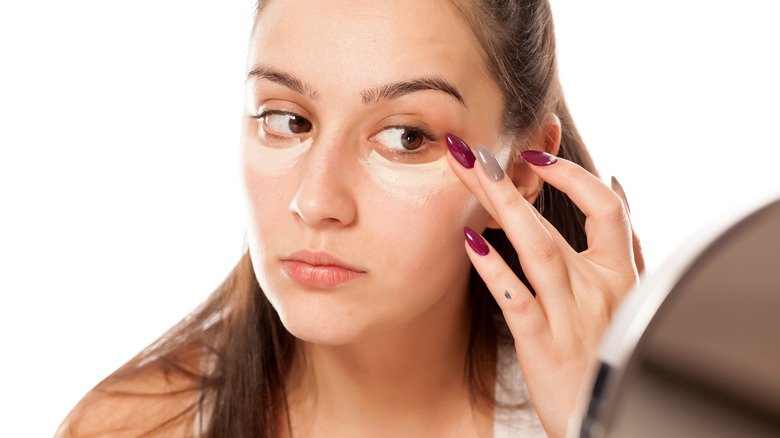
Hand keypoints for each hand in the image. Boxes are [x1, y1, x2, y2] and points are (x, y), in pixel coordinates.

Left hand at [446, 136, 640, 437]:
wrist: (607, 416)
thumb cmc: (612, 352)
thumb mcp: (632, 294)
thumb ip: (625, 241)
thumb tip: (620, 184)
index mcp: (621, 272)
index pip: (606, 206)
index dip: (571, 175)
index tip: (533, 157)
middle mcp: (599, 288)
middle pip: (555, 221)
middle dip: (510, 181)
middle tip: (472, 149)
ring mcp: (572, 315)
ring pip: (538, 249)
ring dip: (501, 206)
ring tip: (467, 173)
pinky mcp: (545, 345)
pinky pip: (518, 300)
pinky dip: (494, 268)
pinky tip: (469, 241)